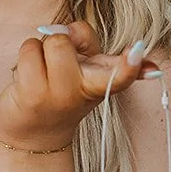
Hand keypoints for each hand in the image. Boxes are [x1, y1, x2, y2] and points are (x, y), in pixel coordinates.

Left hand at [0, 20, 160, 149]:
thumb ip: (109, 55)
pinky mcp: (31, 95)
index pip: (121, 75)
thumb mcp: (95, 75)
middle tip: (61, 57)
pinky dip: (29, 54)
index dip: (130, 64)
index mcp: (102, 82)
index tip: (137, 51)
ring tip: (46, 68)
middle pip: (63, 40)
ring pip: (48, 42)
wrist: (38, 133)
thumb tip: (141, 54)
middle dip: (62, 38)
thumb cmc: (67, 92)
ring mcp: (56, 94)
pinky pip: (29, 50)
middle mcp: (82, 90)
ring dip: (42, 47)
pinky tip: (32, 75)